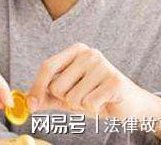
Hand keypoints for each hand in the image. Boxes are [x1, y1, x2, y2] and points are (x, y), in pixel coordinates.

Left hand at [27, 43, 160, 135]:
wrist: (132, 106)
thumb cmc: (97, 97)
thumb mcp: (69, 95)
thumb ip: (48, 96)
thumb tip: (28, 102)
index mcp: (76, 51)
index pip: (47, 67)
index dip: (37, 87)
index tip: (31, 104)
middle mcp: (88, 53)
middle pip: (57, 86)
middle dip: (66, 100)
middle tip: (83, 97)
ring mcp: (102, 65)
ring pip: (72, 98)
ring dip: (81, 106)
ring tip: (95, 99)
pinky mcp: (114, 81)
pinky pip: (88, 104)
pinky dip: (94, 110)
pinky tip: (104, 103)